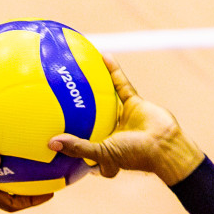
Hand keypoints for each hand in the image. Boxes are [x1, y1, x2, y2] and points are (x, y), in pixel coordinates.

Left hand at [48, 57, 204, 185]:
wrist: (166, 147)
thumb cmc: (135, 156)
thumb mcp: (102, 154)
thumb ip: (77, 147)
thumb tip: (51, 142)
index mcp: (101, 150)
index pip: (79, 144)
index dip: (66, 138)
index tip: (47, 128)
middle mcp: (109, 133)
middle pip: (88, 118)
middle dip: (75, 108)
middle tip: (57, 94)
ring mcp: (122, 117)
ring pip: (103, 98)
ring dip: (92, 85)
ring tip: (75, 69)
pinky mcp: (134, 103)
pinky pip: (120, 84)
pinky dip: (113, 71)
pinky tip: (101, 57)